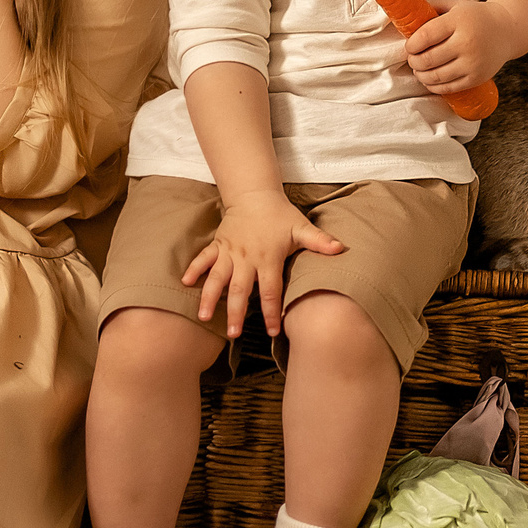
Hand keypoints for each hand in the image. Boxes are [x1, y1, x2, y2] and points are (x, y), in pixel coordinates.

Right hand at [180, 192, 346, 340]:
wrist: (255, 194)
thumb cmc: (280, 215)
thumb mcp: (301, 227)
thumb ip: (319, 240)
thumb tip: (342, 248)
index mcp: (268, 258)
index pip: (271, 290)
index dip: (272, 312)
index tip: (272, 331)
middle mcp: (247, 258)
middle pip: (240, 290)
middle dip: (236, 312)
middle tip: (233, 334)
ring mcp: (230, 252)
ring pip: (217, 277)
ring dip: (210, 297)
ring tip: (204, 317)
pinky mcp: (218, 244)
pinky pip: (204, 258)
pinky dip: (194, 269)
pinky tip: (185, 283)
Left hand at [404, 0, 512, 93]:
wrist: (506, 30)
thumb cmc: (474, 16)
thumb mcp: (454, 4)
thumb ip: (431, 7)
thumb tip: (405, 15)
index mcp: (459, 21)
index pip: (425, 36)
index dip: (411, 45)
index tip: (409, 46)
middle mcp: (467, 42)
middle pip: (428, 59)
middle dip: (414, 61)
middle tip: (412, 59)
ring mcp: (473, 63)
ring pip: (436, 76)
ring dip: (421, 75)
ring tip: (419, 69)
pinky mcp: (477, 78)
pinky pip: (449, 88)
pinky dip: (434, 86)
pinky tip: (430, 79)